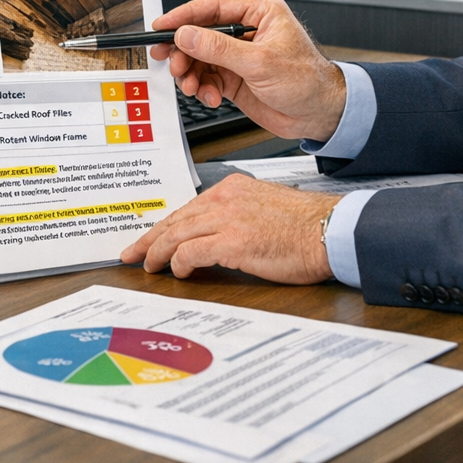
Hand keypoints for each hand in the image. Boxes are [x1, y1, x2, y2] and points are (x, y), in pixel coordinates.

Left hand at [121, 175, 337, 282]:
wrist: (330, 231)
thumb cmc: (306, 227)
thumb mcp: (264, 210)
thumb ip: (237, 217)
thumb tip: (216, 238)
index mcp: (232, 189)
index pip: (188, 208)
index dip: (165, 226)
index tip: (150, 238)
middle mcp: (225, 199)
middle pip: (174, 219)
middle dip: (149, 239)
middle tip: (132, 253)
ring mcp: (227, 219)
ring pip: (176, 235)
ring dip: (158, 253)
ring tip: (149, 266)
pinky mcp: (232, 241)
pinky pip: (191, 252)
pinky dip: (179, 263)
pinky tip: (179, 273)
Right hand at [152, 0, 346, 140]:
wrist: (320, 115)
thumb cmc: (308, 81)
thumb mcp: (260, 62)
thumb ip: (219, 49)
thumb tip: (187, 35)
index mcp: (260, 14)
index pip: (214, 7)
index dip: (185, 16)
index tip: (163, 25)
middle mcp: (248, 33)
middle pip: (201, 34)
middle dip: (184, 50)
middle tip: (171, 61)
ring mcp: (240, 57)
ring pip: (201, 58)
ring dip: (191, 73)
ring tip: (192, 85)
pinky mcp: (236, 79)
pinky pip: (208, 78)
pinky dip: (203, 88)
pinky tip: (209, 96)